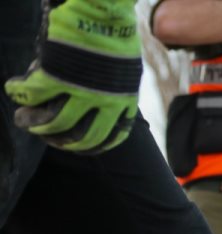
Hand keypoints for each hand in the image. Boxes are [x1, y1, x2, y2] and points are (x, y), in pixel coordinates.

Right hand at [5, 0, 141, 153]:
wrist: (104, 11)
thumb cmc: (112, 33)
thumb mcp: (123, 70)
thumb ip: (113, 89)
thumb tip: (99, 103)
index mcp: (124, 101)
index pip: (111, 137)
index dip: (91, 147)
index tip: (76, 147)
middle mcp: (106, 102)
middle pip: (81, 137)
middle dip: (58, 140)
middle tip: (43, 135)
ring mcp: (82, 91)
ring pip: (54, 121)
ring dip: (34, 123)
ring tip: (22, 118)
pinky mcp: (58, 75)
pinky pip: (32, 94)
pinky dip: (19, 92)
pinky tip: (13, 88)